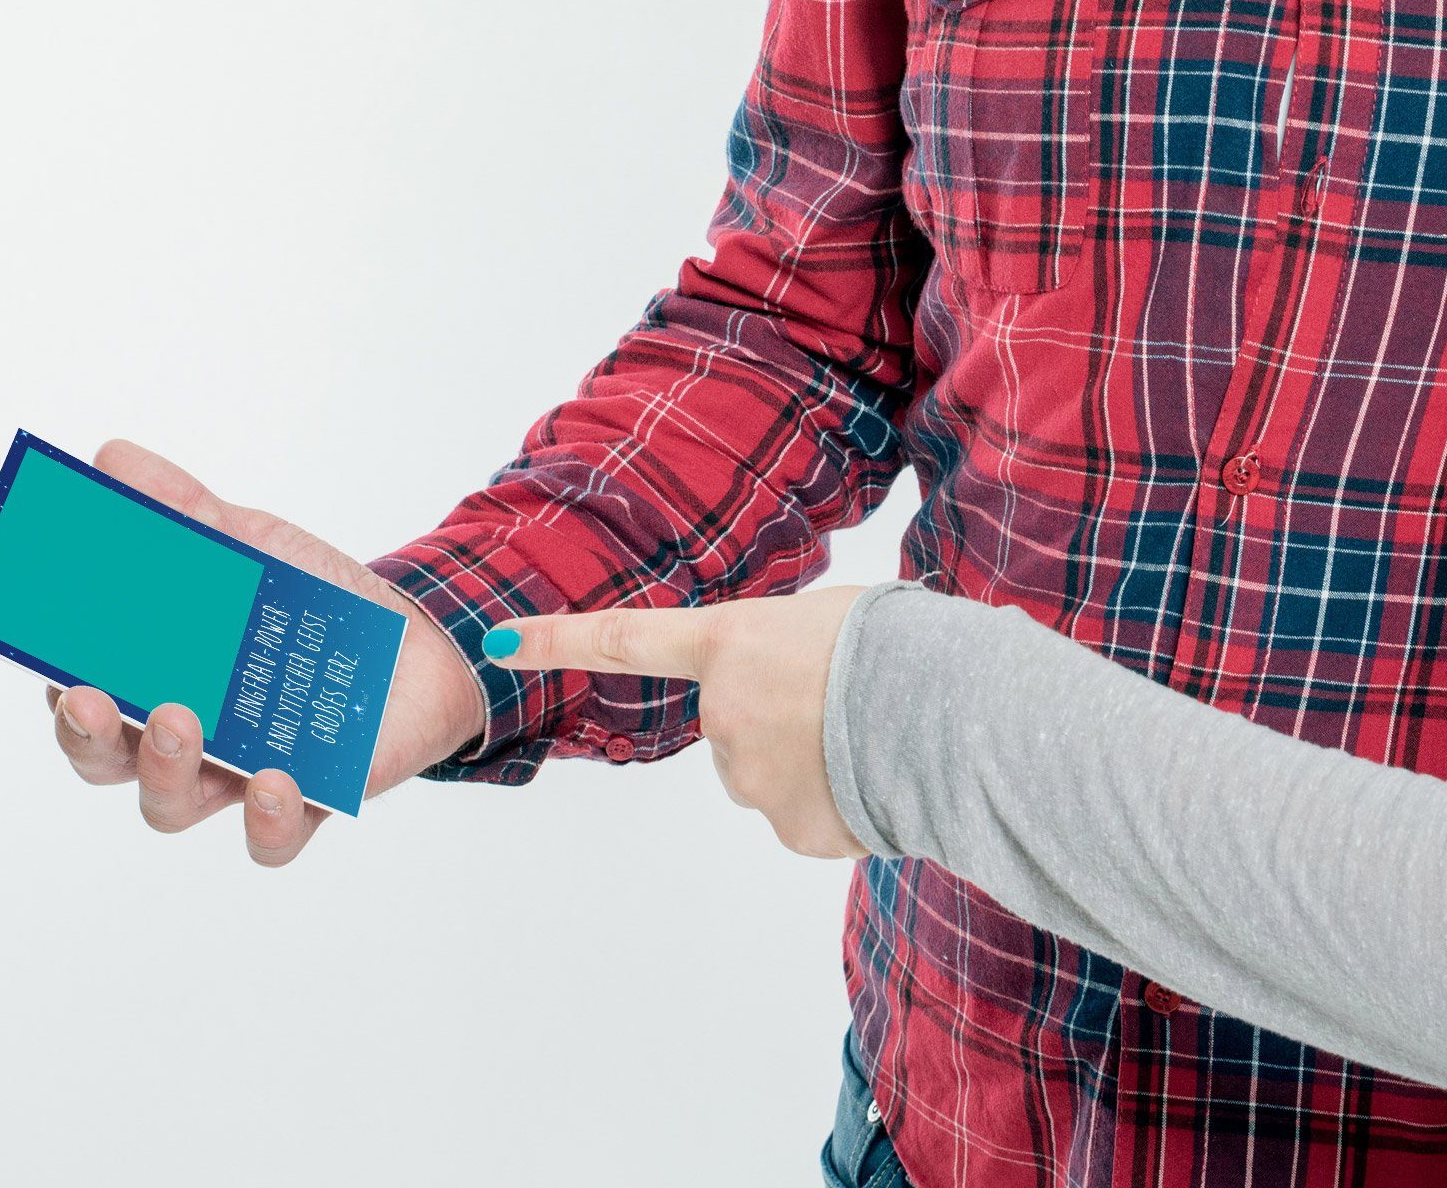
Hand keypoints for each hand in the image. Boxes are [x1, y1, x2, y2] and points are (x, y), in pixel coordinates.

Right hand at [43, 439, 488, 865]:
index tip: (54, 663)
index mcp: (154, 681)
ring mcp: (238, 779)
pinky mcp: (306, 803)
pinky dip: (265, 820)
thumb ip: (183, 511)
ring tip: (182, 719)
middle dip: (91, 736)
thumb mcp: (251, 545)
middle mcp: (182, 742)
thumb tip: (112, 458)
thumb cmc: (312, 601)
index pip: (81, 700)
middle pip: (108, 762)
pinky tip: (275, 780)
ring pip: (173, 805)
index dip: (59, 691)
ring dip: (166, 769)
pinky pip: (271, 839)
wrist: (416, 640)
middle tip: (94, 698)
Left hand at [484, 589, 868, 855]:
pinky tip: (874, 779)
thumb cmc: (897, 645)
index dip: (560, 640)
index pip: (625, 639)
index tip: (502, 641)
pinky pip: (806, 813)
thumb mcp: (831, 618)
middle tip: (843, 702)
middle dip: (781, 717)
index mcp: (730, 642)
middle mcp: (722, 712)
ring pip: (771, 771)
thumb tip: (788, 697)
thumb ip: (782, 653)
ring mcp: (749, 778)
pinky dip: (837, 800)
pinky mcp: (787, 829)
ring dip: (813, 760)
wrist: (945, 715)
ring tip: (871, 737)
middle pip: (734, 722)